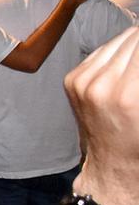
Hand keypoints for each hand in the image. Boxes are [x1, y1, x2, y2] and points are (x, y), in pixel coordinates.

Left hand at [64, 26, 138, 204]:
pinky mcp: (72, 80)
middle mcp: (101, 86)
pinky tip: (127, 59)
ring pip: (118, 41)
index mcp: (129, 96)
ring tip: (138, 54)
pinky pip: (100, 51)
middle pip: (134, 39)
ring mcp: (83, 82)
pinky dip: (117, 50)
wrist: (112, 165)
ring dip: (135, 41)